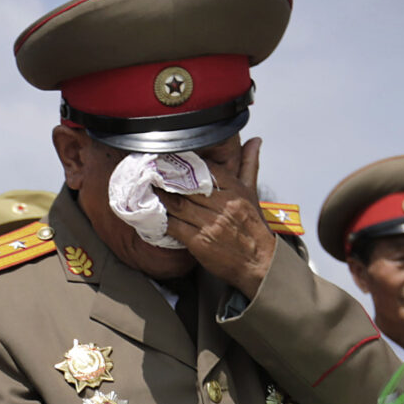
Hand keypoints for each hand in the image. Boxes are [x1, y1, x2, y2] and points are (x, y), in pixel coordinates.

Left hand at [156, 137, 273, 298]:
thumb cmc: (254, 228)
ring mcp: (210, 223)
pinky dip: (160, 220)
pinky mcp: (200, 241)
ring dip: (158, 197)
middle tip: (146, 170)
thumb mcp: (253, 193)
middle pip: (186, 186)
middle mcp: (222, 204)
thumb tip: (254, 141)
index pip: (205, 169)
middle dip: (164, 179)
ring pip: (177, 204)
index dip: (183, 163)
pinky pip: (174, 226)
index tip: (166, 158)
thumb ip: (250, 165)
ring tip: (143, 188)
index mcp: (235, 189)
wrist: (260, 263)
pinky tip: (149, 214)